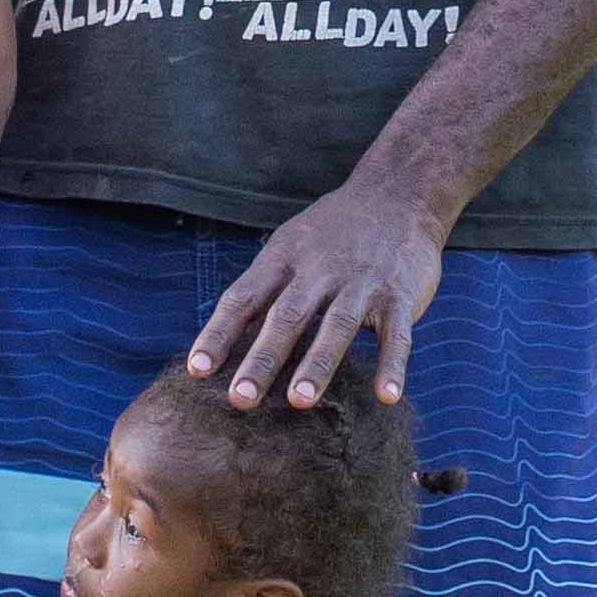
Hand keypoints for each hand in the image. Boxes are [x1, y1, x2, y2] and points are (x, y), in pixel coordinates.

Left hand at [188, 173, 448, 408]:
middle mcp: (319, 270)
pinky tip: (385, 397)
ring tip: (299, 402)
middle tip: (240, 399)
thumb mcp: (290, 245)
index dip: (219, 335)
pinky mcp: (399, 295)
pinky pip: (396, 335)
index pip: (244, 299)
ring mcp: (362, 282)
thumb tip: (222, 341)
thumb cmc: (333, 232)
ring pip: (336, 324)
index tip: (197, 371)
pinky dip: (392, 366)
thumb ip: (263, 289)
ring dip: (317, 364)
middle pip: (286, 316)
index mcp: (284, 259)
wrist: (398, 194)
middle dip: (262, 359)